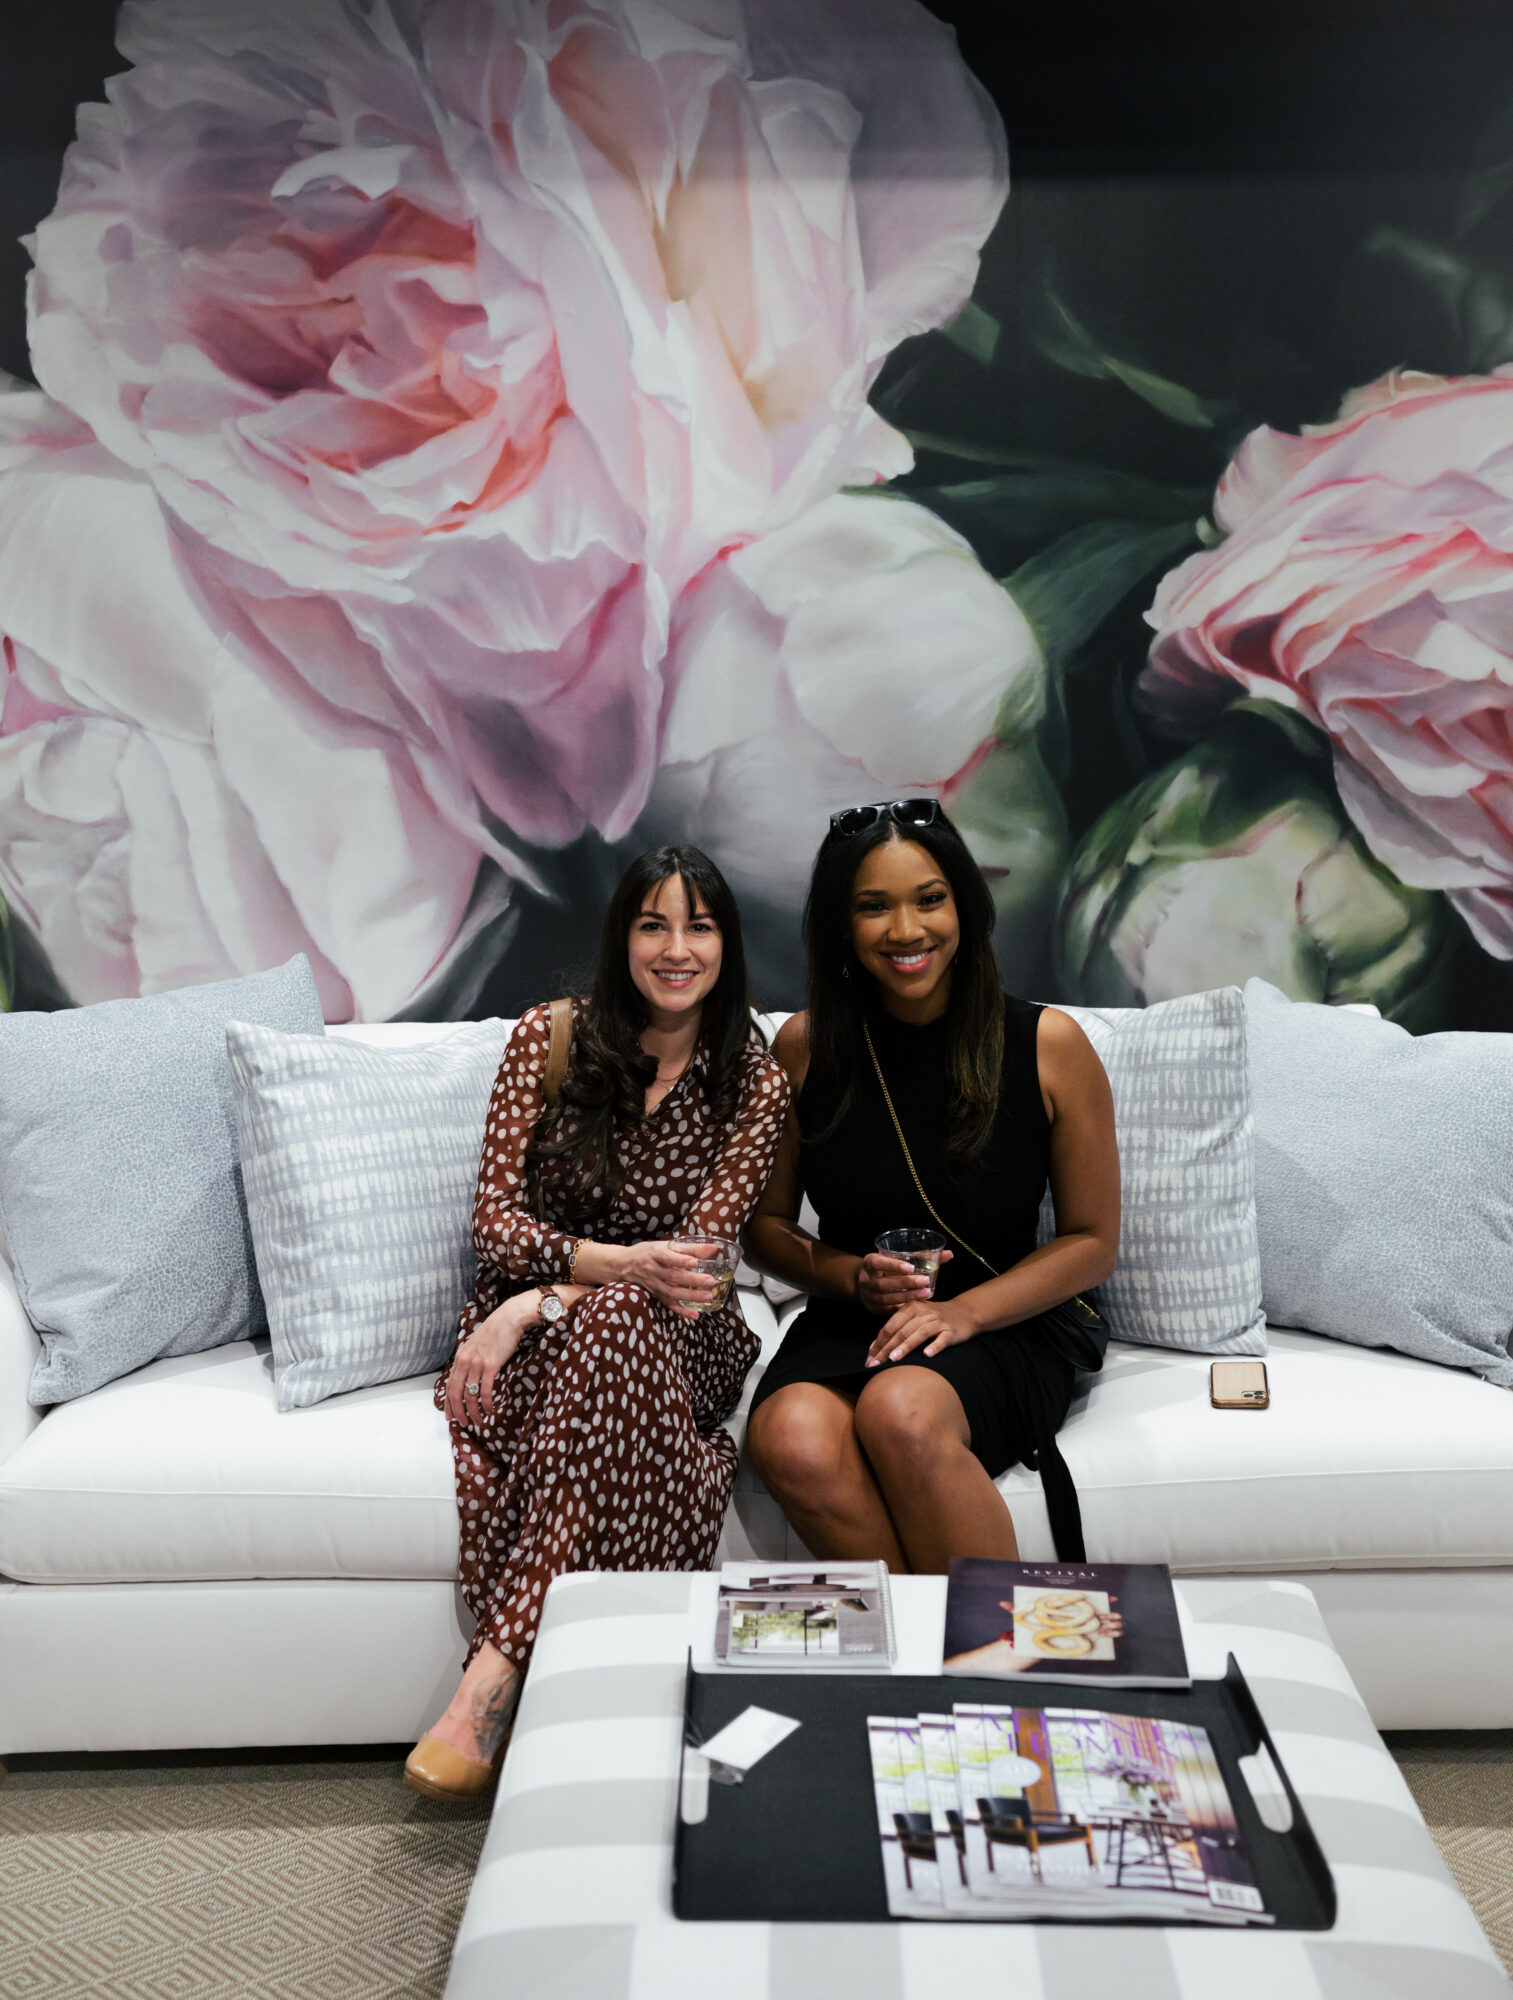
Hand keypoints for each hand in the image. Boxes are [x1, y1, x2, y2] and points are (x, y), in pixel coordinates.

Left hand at [445, 1292, 542, 1425]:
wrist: (509, 1318)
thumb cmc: (496, 1331)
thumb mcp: (476, 1345)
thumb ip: (470, 1359)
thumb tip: (469, 1377)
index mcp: (460, 1357)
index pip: (449, 1386)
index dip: (448, 1404)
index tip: (450, 1416)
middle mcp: (465, 1361)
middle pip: (455, 1394)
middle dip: (458, 1412)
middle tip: (464, 1424)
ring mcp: (477, 1363)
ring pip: (470, 1395)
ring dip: (473, 1412)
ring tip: (478, 1421)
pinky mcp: (491, 1365)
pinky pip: (485, 1390)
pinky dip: (486, 1403)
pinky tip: (490, 1410)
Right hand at [617, 1239, 719, 1318]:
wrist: (625, 1264)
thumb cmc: (649, 1252)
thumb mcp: (665, 1245)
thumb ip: (689, 1247)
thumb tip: (713, 1248)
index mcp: (655, 1254)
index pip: (667, 1256)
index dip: (680, 1260)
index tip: (694, 1262)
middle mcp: (653, 1270)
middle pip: (673, 1276)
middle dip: (692, 1280)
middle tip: (710, 1281)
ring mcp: (654, 1284)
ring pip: (671, 1292)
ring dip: (690, 1296)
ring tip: (708, 1296)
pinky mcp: (655, 1295)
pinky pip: (668, 1304)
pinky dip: (681, 1311)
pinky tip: (694, 1314)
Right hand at [855, 1248, 951, 1316]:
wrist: (867, 1282)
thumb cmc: (888, 1267)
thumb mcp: (897, 1258)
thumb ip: (922, 1256)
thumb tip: (949, 1254)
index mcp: (869, 1263)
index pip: (878, 1263)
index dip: (893, 1265)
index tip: (911, 1267)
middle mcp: (865, 1280)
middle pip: (884, 1284)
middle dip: (905, 1283)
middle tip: (924, 1281)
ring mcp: (868, 1296)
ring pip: (887, 1299)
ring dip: (907, 1296)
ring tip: (926, 1293)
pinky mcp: (874, 1310)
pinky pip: (888, 1310)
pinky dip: (903, 1308)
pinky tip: (917, 1306)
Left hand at [866, 1294, 975, 1366]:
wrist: (965, 1312)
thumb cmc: (934, 1318)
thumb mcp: (915, 1316)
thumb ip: (897, 1327)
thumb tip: (876, 1346)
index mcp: (911, 1307)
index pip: (890, 1326)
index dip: (878, 1342)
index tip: (869, 1358)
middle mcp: (923, 1313)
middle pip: (901, 1331)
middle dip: (886, 1349)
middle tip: (875, 1364)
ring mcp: (938, 1322)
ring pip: (919, 1334)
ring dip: (905, 1346)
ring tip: (893, 1359)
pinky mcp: (951, 1331)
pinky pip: (942, 1339)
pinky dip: (934, 1346)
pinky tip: (927, 1355)